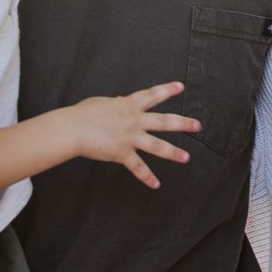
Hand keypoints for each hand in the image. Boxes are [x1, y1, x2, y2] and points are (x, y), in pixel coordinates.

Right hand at [52, 81, 198, 188]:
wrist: (73, 129)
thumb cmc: (82, 114)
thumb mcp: (101, 103)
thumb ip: (114, 103)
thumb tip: (120, 101)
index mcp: (128, 105)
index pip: (152, 95)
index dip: (167, 90)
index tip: (181, 86)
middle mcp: (134, 121)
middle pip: (164, 121)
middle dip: (183, 123)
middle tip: (198, 125)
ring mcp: (130, 138)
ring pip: (158, 146)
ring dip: (173, 152)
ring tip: (186, 157)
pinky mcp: (123, 154)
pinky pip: (138, 167)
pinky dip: (147, 177)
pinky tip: (156, 184)